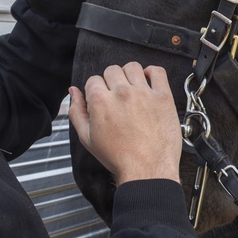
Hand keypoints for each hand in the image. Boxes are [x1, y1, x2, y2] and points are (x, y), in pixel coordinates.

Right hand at [68, 63, 181, 184]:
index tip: (102, 98)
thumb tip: (73, 92)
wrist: (147, 170)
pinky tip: (148, 81)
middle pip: (112, 70)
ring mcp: (144, 93)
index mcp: (101, 101)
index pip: (93, 80)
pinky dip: (152, 72)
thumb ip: (77, 112)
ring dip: (129, 74)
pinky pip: (158, 72)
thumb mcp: (88, 139)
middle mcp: (122, 93)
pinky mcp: (163, 97)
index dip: (96, 89)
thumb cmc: (119, 158)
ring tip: (131, 88)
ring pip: (132, 67)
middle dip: (111, 81)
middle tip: (116, 96)